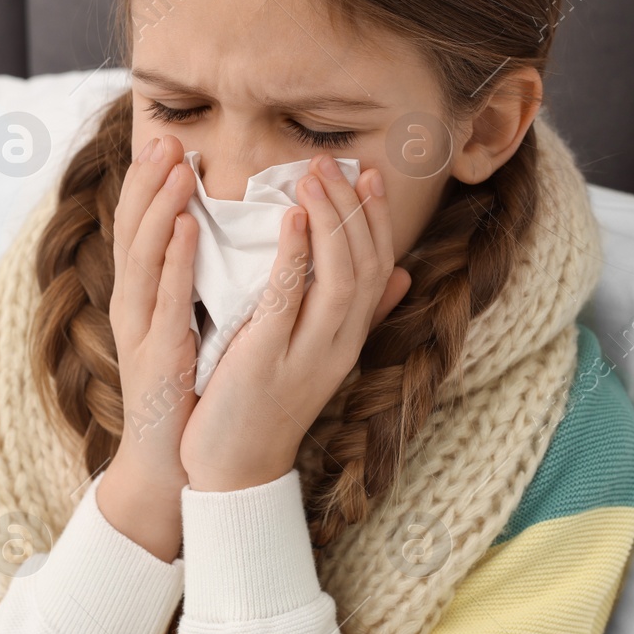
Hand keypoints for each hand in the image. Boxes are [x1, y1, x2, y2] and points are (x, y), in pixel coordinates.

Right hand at [95, 134, 198, 561]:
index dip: (153, 182)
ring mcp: (140, 330)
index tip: (173, 138)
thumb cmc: (195, 393)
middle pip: (134, 228)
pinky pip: (165, 301)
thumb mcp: (202, 328)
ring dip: (160, 206)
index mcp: (148, 296)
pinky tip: (190, 229)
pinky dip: (176, 261)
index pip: (146, 226)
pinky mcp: (157, 356)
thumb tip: (232, 241)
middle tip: (166, 134)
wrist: (179, 463)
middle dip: (148, 179)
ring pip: (143, 255)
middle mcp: (135, 306)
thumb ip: (212, 284)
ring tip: (176, 165)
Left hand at [180, 154, 410, 491]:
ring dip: (332, 220)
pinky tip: (292, 219)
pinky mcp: (267, 360)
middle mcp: (338, 345)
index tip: (370, 175)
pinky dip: (297, 255)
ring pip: (341, 278)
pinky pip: (290, 300)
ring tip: (314, 175)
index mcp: (347, 339)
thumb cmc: (264, 406)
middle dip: (353, 207)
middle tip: (333, 162)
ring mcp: (307, 354)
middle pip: (365, 264)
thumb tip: (400, 274)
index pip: (378, 267)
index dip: (377, 219)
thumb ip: (351, 315)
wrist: (234, 470)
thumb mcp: (315, 356)